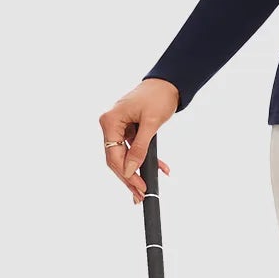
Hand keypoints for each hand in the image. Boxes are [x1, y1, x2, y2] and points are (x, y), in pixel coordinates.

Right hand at [99, 78, 179, 204]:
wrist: (168, 83)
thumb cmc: (159, 97)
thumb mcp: (151, 124)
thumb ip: (139, 148)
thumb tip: (130, 170)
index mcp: (110, 121)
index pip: (113, 155)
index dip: (126, 174)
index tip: (140, 187)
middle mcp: (110, 125)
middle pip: (116, 159)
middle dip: (129, 177)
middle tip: (141, 194)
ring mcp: (118, 127)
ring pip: (124, 157)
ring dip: (137, 172)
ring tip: (145, 189)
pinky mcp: (128, 129)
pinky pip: (133, 149)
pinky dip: (144, 159)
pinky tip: (159, 169)